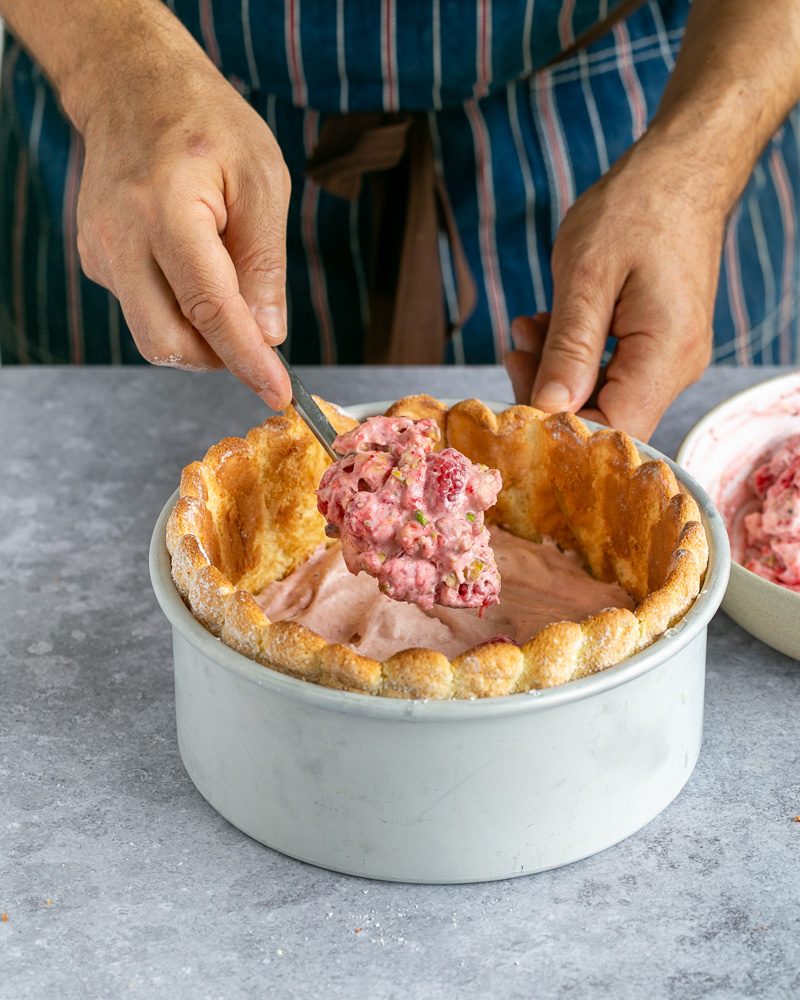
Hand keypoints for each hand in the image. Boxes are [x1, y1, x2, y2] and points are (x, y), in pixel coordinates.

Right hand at [75, 48, 291, 407]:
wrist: (132, 87)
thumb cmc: (206, 124)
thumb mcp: (262, 180)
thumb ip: (265, 262)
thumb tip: (267, 333)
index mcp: (166, 211)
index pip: (208, 310)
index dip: (245, 359)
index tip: (277, 392)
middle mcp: (119, 239)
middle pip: (166, 343)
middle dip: (218, 357)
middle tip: (256, 336)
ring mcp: (99, 254)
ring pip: (152, 336)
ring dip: (200, 336)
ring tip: (227, 282)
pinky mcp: (96, 262)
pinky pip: (144, 311)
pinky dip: (180, 312)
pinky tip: (195, 267)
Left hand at [505, 137, 727, 440]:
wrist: (680, 171)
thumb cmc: (635, 210)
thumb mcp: (586, 276)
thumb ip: (569, 349)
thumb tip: (549, 408)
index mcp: (666, 355)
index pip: (614, 431)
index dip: (561, 430)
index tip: (516, 402)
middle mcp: (677, 368)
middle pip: (608, 421)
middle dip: (550, 397)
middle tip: (513, 353)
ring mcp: (671, 360)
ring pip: (604, 398)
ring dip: (556, 372)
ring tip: (525, 330)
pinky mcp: (659, 348)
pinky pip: (611, 374)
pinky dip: (574, 357)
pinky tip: (547, 328)